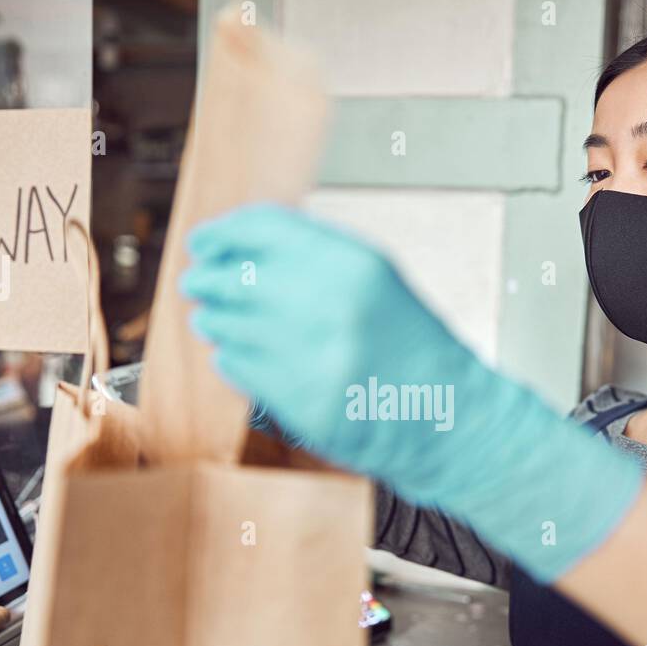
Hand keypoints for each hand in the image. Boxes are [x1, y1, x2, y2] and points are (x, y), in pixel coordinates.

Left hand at [182, 203, 643, 581]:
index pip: (264, 229)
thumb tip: (236, 246)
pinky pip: (238, 368)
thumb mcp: (375, 279)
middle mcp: (333, 306)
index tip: (202, 242)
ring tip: (215, 319)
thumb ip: (314, 256)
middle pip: (235, 277)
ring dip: (214, 319)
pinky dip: (230, 357)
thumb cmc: (409, 344)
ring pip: (229, 325)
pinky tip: (238, 354)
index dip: (222, 232)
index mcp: (355, 265)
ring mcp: (317, 359)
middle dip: (207, 279)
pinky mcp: (305, 404)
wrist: (449, 415)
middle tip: (197, 282)